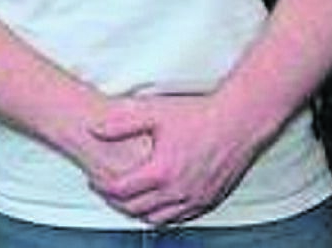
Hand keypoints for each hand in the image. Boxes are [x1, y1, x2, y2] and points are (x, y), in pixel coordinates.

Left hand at [89, 93, 260, 224]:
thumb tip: (93, 129)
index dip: (102, 186)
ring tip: (127, 198)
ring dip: (138, 212)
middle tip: (105, 190)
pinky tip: (156, 203)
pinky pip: (178, 219)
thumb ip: (120, 123)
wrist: (237, 123)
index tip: (94, 179)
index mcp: (161, 171)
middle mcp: (177, 191)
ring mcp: (194, 200)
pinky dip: (162, 215)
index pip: (121, 190)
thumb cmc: (198, 115)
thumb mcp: (154, 112)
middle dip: (115, 201)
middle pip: (136, 209)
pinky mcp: (208, 202)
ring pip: (157, 219)